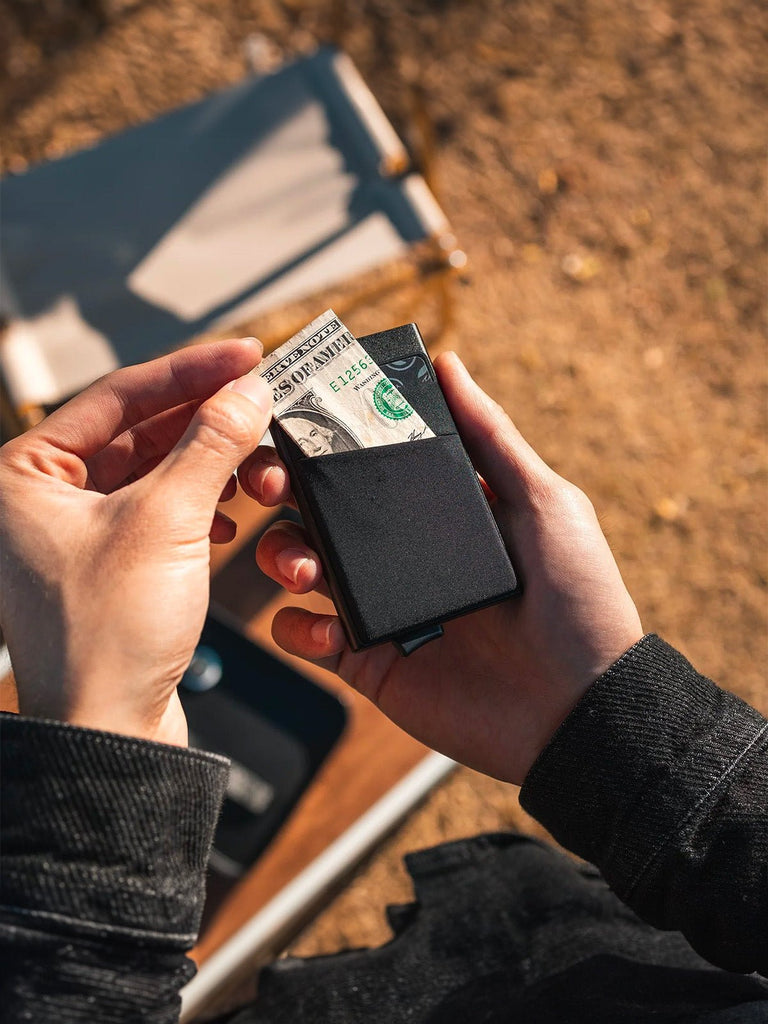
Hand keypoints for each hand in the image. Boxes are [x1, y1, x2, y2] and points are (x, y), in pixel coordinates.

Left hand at [0, 340, 271, 745]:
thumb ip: (212, 445)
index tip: (246, 353)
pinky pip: (162, 512)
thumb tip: (249, 392)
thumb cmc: (108, 636)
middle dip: (207, 422)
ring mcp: (77, 533)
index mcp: (23, 473)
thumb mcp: (167, 521)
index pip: (119, 395)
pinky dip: (202, 506)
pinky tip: (232, 516)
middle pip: (140, 431)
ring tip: (255, 467)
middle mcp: (41, 498)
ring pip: (156, 472)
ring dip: (210, 467)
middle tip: (263, 401)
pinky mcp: (111, 565)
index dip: (192, 371)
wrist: (112, 735)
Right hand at [242, 352, 643, 783]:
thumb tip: (448, 364)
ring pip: (301, 567)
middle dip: (282, 493)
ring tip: (303, 566)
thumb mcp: (543, 502)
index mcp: (435, 513)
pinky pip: (306, 636)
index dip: (324, 445)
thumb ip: (490, 436)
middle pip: (319, 512)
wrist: (578, 706)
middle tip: (268, 486)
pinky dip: (295, 626)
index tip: (292, 422)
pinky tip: (323, 625)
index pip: (365, 469)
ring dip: (282, 554)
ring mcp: (381, 608)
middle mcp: (401, 555)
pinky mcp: (368, 661)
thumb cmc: (577, 597)